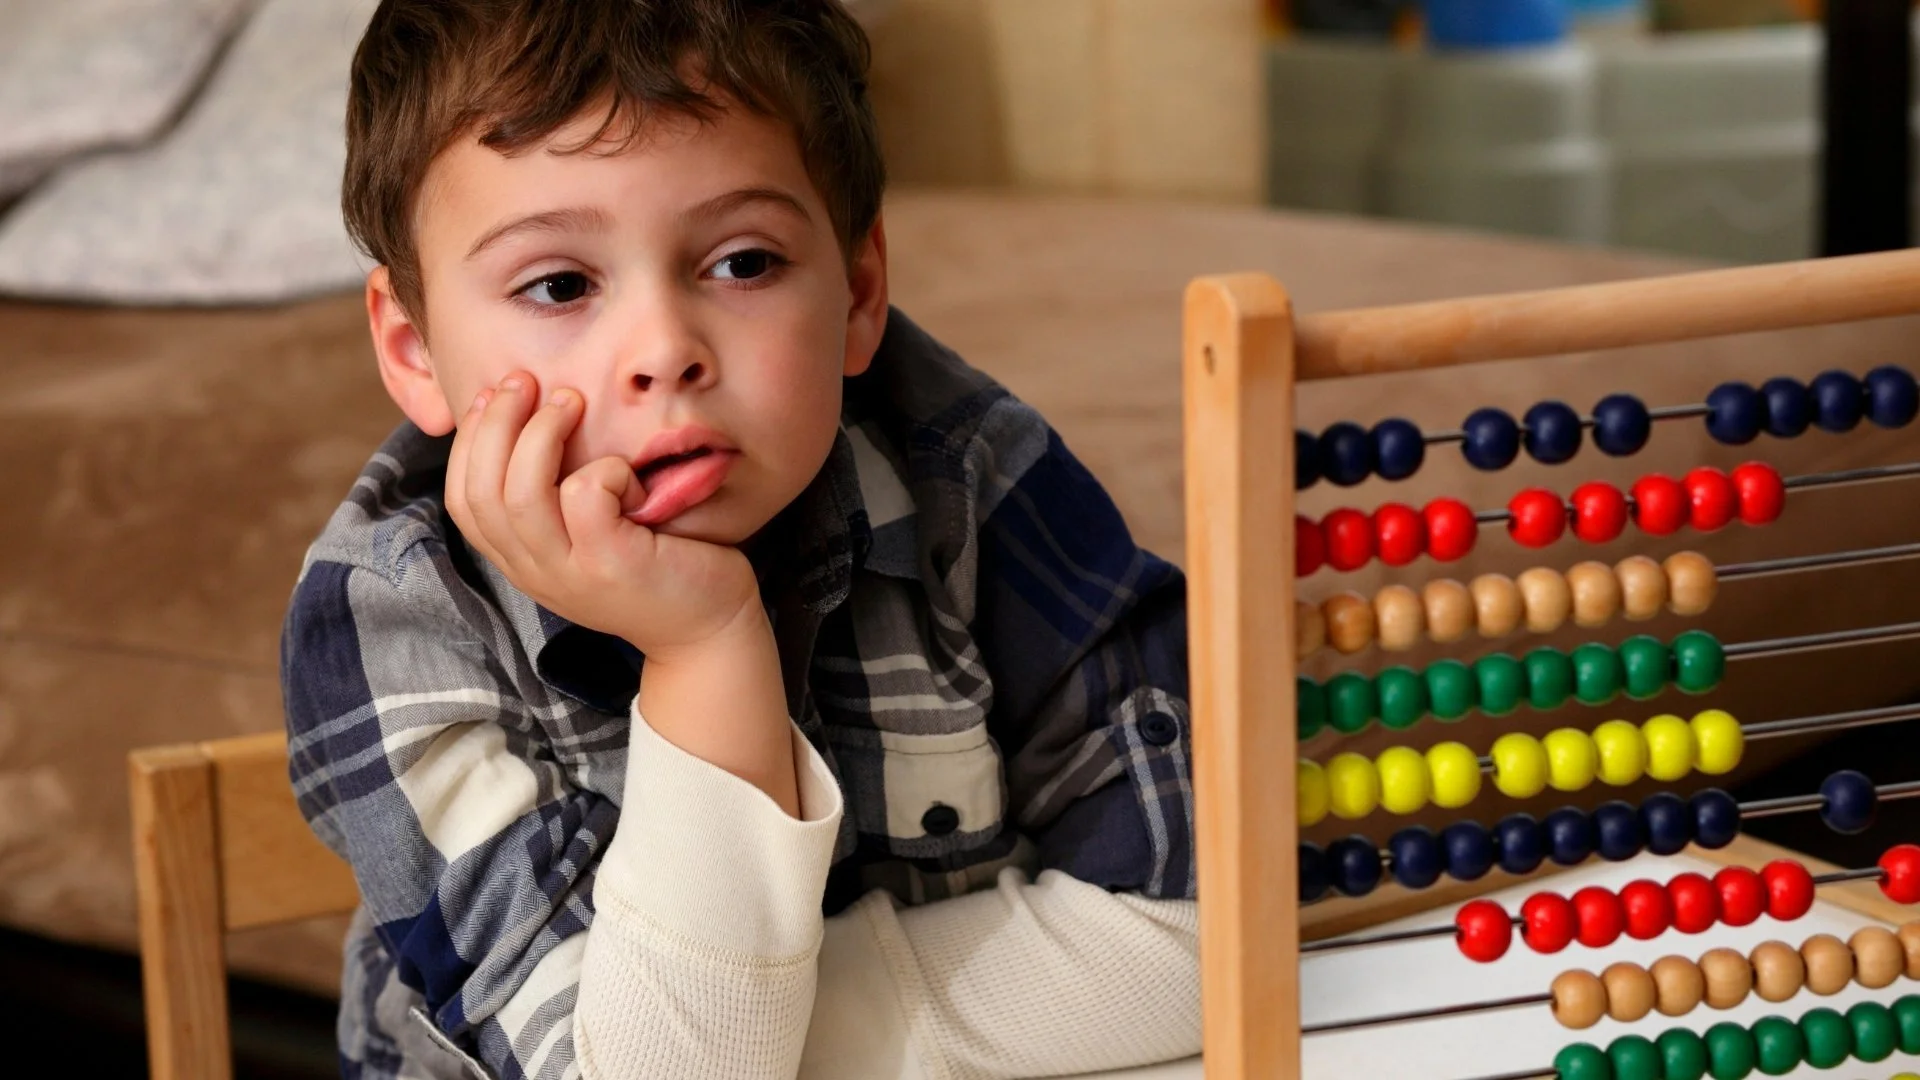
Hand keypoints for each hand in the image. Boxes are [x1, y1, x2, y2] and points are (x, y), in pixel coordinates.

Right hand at [444, 371, 762, 660]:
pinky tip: (631, 475)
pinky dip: (605, 468)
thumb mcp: (586, 535)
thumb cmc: (653, 563)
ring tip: (570, 401)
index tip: (490, 394)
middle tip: (526, 381)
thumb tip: (526, 418)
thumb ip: (553, 497)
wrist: (707, 629)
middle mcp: (534, 571)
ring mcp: (569, 572)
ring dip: (542, 434)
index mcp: (519, 561)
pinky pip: (586, 496)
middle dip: (495, 422)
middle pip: (480, 491)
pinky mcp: (611, 564)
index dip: (469, 441)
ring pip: (522, 493)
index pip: (462, 500)